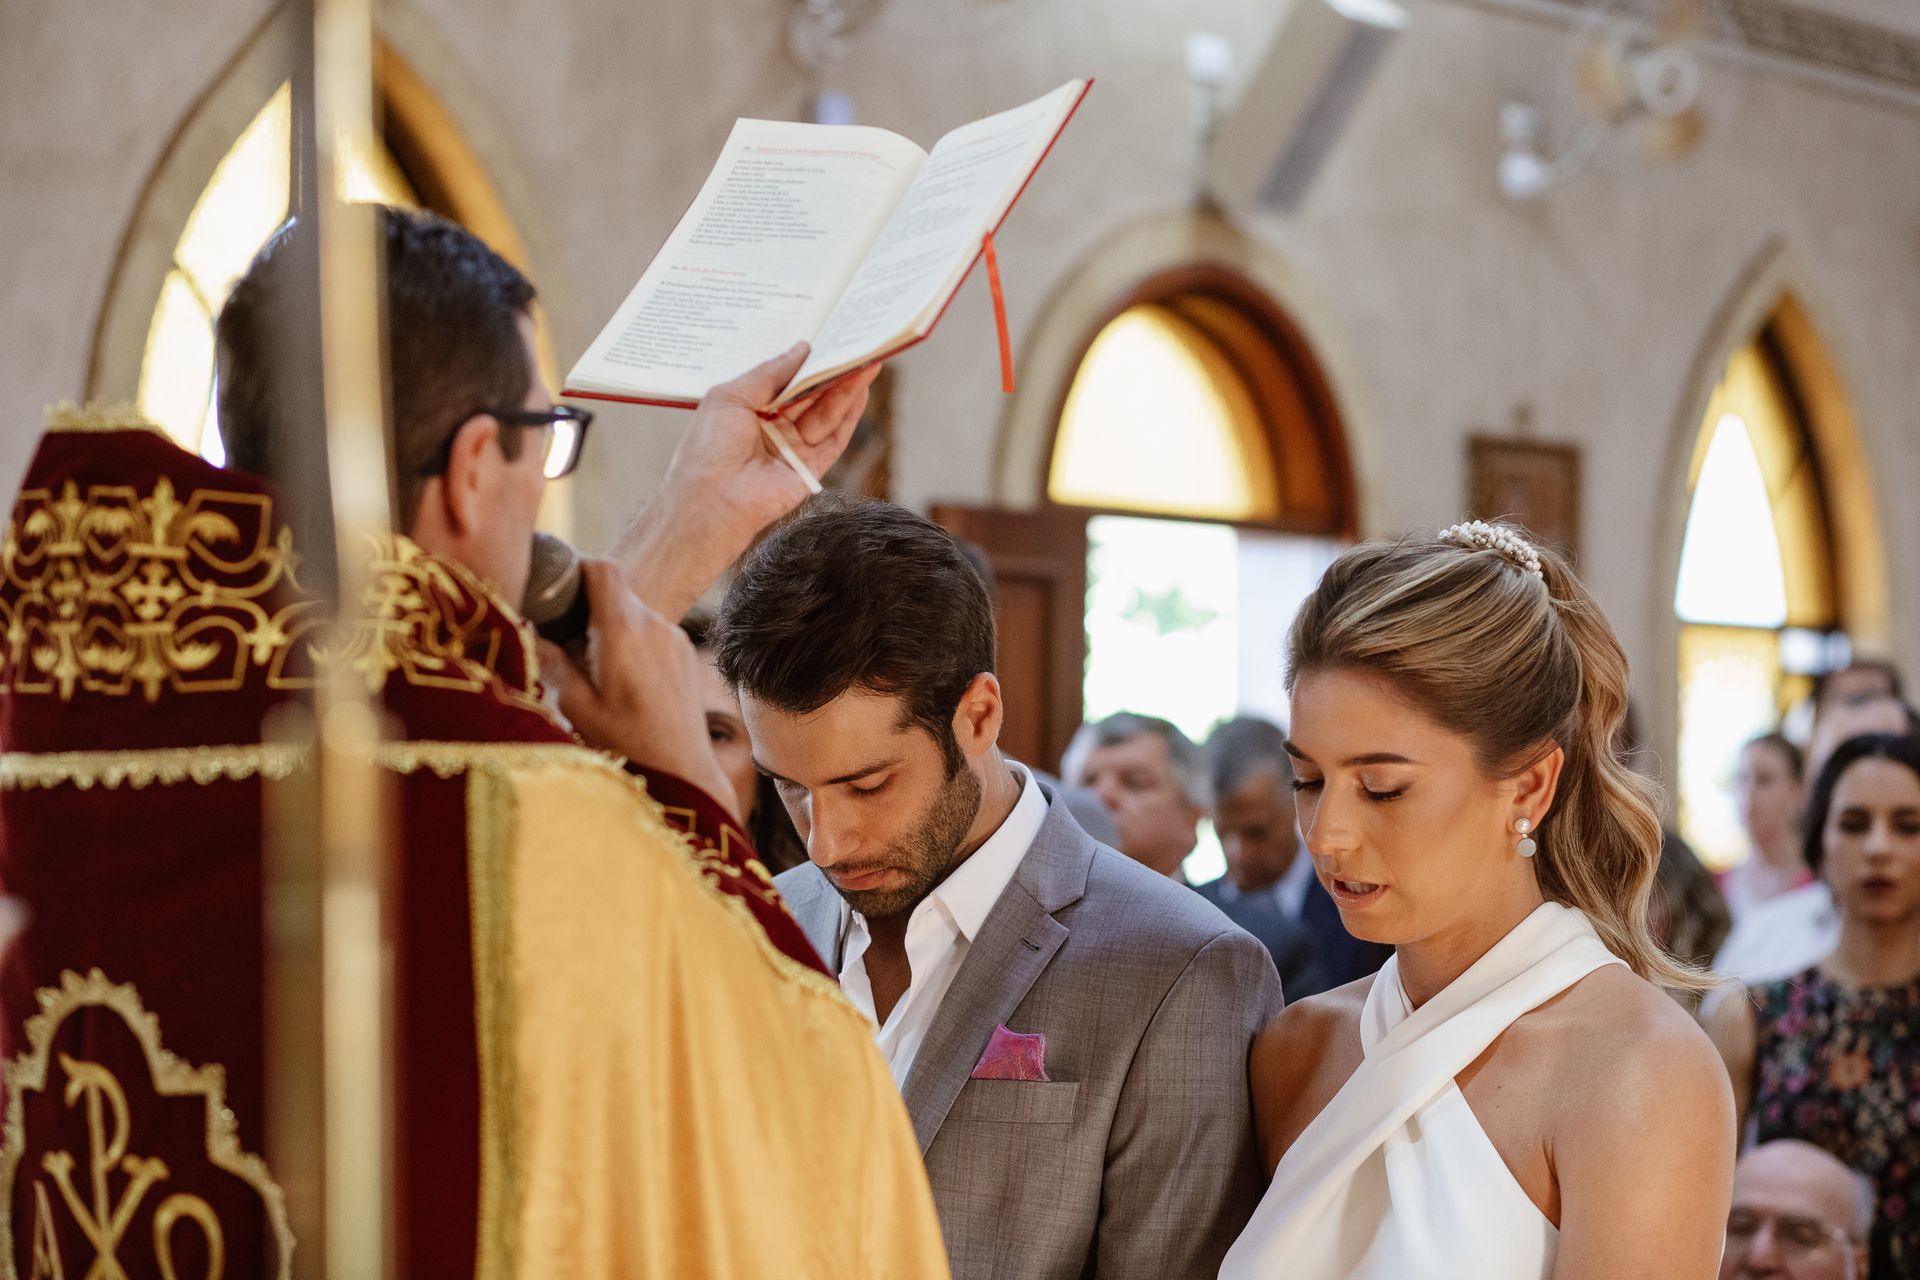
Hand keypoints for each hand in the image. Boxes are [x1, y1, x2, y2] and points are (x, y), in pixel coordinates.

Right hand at [536, 557, 740, 818]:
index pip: (602, 568)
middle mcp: (654, 624)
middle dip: (585, 607)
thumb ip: (550, 661)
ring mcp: (675, 637)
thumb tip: (526, 626)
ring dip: (608, 628)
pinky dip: (630, 642)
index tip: (554, 585)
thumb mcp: (575, 707)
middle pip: (615, 591)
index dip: (575, 567)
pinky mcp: (685, 652)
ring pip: (632, 612)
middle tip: (562, 638)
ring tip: (591, 668)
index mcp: (623, 631)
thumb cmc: (626, 744)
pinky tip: (621, 680)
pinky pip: (651, 632)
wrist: (685, 773)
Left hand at [615, 342, 880, 619]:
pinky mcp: (811, 469)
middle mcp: (773, 427)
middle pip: (811, 395)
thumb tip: (802, 349)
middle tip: (856, 345)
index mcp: (750, 409)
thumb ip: (770, 372)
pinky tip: (860, 392)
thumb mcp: (732, 396)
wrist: (711, 502)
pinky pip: (835, 438)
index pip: (786, 380)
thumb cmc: (708, 448)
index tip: (829, 338)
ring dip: (846, 388)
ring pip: (826, 413)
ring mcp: (793, 448)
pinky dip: (849, 416)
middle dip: (833, 371)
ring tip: (866, 361)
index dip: (807, 361)